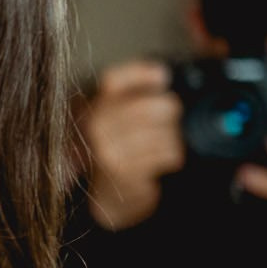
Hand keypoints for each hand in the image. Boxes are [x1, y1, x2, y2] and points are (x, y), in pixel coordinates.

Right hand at [79, 59, 184, 230]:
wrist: (110, 194)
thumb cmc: (122, 149)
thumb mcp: (120, 116)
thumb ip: (134, 88)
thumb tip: (160, 73)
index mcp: (93, 105)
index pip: (114, 78)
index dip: (143, 74)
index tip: (162, 78)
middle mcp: (96, 125)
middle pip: (153, 105)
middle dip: (170, 112)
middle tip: (167, 122)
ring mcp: (107, 148)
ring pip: (165, 132)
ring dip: (172, 139)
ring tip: (161, 146)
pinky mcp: (123, 169)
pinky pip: (166, 154)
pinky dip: (171, 157)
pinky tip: (159, 161)